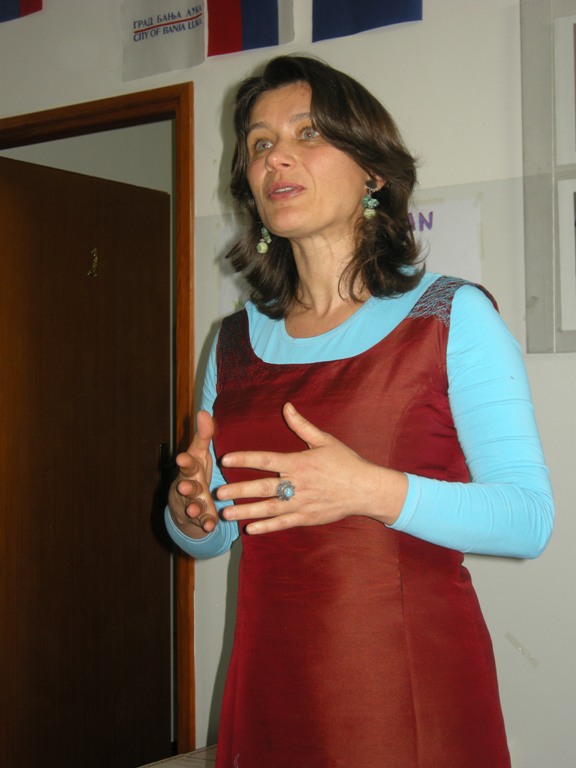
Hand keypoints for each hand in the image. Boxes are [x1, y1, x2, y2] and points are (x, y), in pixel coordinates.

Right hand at [168, 410, 218, 534]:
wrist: (186, 502)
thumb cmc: (196, 473)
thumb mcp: (200, 454)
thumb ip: (203, 436)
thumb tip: (204, 411)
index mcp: (191, 469)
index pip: (187, 464)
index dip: (185, 462)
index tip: (182, 458)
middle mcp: (189, 486)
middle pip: (186, 486)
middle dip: (185, 486)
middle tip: (183, 486)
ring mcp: (193, 503)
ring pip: (192, 505)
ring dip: (193, 507)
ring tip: (194, 508)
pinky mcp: (201, 517)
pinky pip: (204, 521)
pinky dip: (206, 523)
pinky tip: (211, 525)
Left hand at [217, 402, 406, 534]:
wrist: (365, 489)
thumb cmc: (346, 462)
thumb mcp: (324, 440)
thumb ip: (302, 425)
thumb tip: (287, 406)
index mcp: (298, 463)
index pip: (266, 460)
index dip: (245, 459)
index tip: (226, 458)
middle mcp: (297, 484)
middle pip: (263, 488)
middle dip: (239, 490)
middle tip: (218, 492)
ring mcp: (301, 503)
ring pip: (269, 508)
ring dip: (246, 511)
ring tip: (226, 513)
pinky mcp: (307, 518)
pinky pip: (283, 523)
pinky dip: (266, 527)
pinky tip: (250, 529)